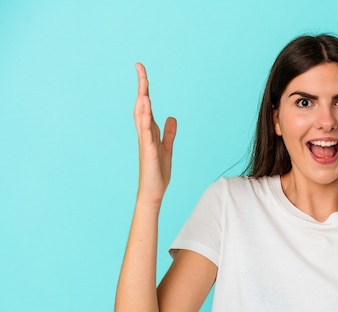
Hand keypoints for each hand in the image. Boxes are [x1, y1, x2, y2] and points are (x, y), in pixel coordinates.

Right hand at [133, 62, 176, 203]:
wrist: (153, 192)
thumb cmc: (157, 172)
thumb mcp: (167, 148)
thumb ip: (169, 133)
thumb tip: (172, 117)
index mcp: (149, 132)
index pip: (146, 105)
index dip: (145, 88)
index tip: (142, 71)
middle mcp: (144, 133)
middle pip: (141, 105)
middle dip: (141, 86)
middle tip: (139, 67)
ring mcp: (145, 142)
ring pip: (141, 116)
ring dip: (142, 99)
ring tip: (144, 83)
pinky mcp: (149, 151)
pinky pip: (146, 132)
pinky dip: (146, 118)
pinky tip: (147, 107)